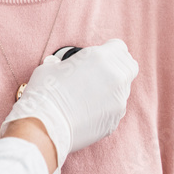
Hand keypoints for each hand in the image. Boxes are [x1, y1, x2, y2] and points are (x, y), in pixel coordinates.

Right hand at [0, 38, 138, 173]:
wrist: (45, 126)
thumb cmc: (44, 93)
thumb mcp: (49, 68)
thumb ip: (62, 63)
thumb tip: (58, 65)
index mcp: (99, 58)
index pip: (119, 47)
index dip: (108, 50)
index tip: (100, 56)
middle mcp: (115, 77)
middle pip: (129, 66)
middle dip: (117, 67)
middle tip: (100, 73)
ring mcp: (118, 101)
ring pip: (123, 89)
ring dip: (111, 89)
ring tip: (89, 95)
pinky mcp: (115, 120)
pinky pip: (115, 109)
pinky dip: (106, 107)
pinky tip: (87, 110)